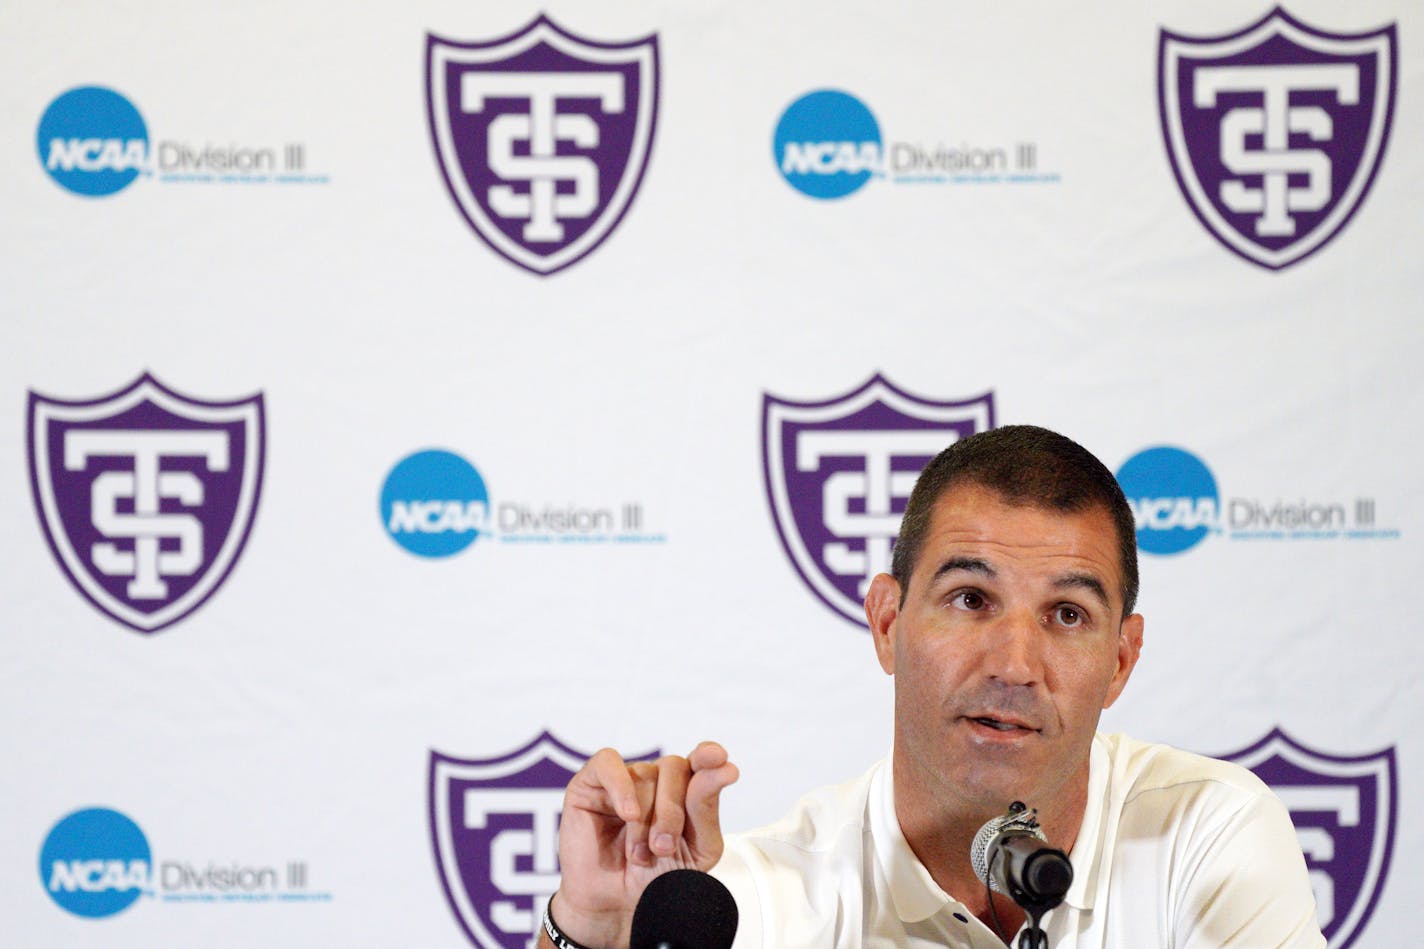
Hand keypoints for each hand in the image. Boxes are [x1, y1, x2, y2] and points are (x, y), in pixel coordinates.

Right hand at [547, 742, 737, 948]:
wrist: (616, 904)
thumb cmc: (656, 876)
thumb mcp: (697, 849)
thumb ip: (708, 807)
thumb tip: (724, 767)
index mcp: (686, 789)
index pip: (701, 759)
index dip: (708, 756)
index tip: (718, 759)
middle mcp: (656, 778)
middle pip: (675, 767)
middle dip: (673, 812)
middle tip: (663, 847)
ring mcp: (624, 778)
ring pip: (645, 774)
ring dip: (645, 820)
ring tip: (638, 853)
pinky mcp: (590, 783)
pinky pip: (609, 764)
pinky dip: (621, 787)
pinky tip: (628, 814)